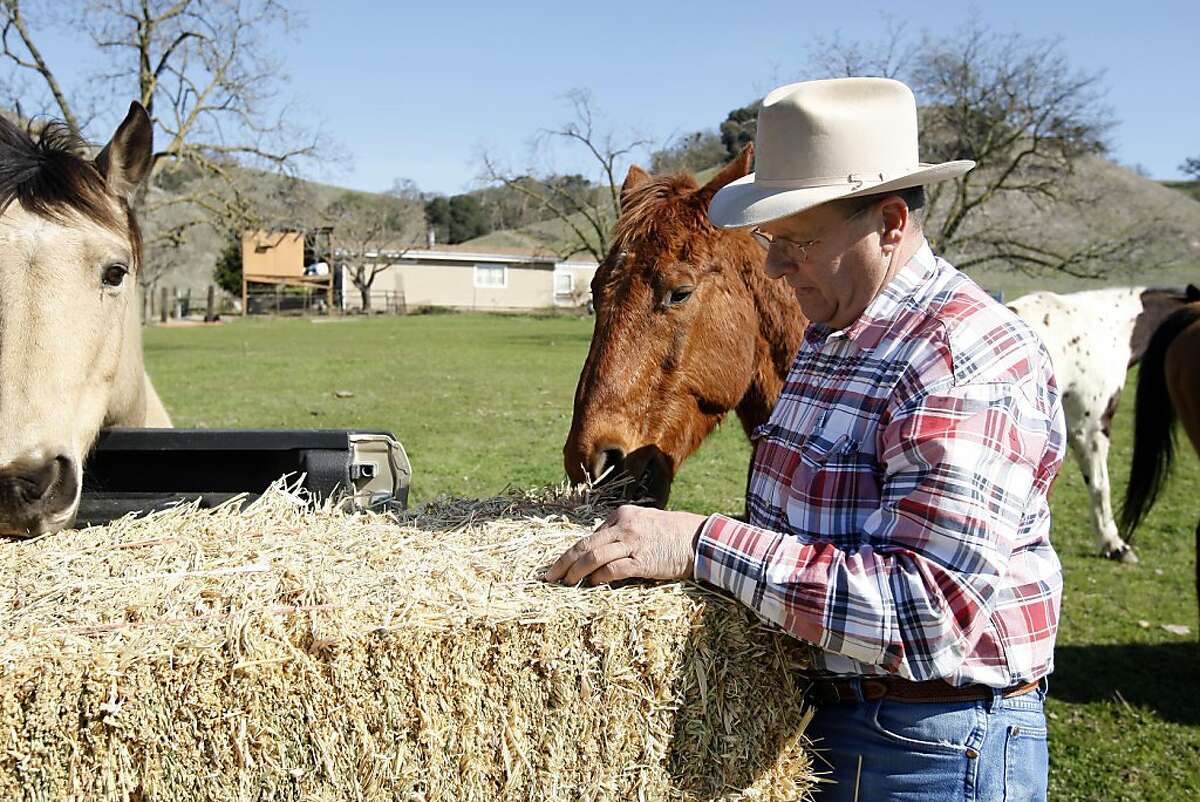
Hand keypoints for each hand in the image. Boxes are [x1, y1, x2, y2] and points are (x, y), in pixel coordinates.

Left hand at [545, 505, 706, 585]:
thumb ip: (622, 535)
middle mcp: (624, 526)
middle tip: (548, 577)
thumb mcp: (644, 525)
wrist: (701, 539)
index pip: (590, 537)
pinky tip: (591, 585)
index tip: (560, 567)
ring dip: (575, 573)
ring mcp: (633, 542)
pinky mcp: (643, 561)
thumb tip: (601, 554)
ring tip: (565, 584)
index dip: (572, 554)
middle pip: (584, 546)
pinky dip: (599, 578)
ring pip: (593, 557)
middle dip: (563, 563)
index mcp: (622, 515)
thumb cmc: (673, 534)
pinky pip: (613, 570)